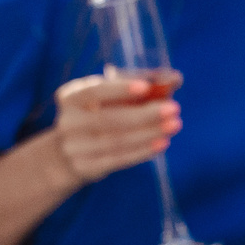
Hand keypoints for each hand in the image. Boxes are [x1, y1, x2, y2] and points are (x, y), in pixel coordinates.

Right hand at [46, 75, 181, 185]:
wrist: (71, 152)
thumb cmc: (100, 114)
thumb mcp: (111, 98)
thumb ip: (141, 86)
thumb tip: (176, 78)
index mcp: (70, 97)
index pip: (94, 91)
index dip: (119, 89)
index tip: (147, 87)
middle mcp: (68, 122)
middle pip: (109, 118)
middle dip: (144, 114)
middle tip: (174, 108)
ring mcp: (74, 147)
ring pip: (116, 141)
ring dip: (149, 133)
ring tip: (174, 125)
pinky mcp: (85, 167)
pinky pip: (117, 159)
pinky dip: (142, 151)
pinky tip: (162, 143)